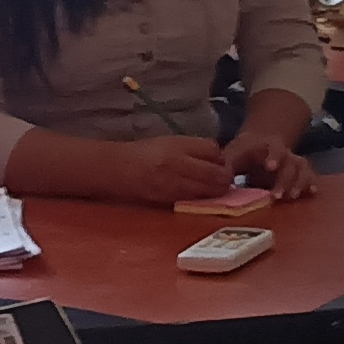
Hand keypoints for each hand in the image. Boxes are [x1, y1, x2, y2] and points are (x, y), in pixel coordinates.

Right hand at [113, 135, 233, 203]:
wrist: (118, 169)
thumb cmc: (146, 153)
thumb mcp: (172, 142)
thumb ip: (197, 148)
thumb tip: (220, 160)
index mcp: (179, 146)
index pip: (213, 151)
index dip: (220, 158)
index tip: (219, 162)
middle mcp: (178, 165)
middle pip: (217, 174)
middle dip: (225, 178)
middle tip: (222, 179)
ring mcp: (174, 185)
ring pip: (209, 191)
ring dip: (216, 190)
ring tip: (210, 187)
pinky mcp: (169, 201)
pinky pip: (195, 201)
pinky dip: (202, 199)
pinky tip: (198, 195)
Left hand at [221, 125, 316, 199]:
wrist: (258, 145)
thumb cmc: (243, 153)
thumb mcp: (232, 154)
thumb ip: (226, 165)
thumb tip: (219, 179)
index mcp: (268, 146)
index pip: (274, 149)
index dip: (273, 157)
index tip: (270, 167)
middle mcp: (285, 154)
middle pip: (290, 163)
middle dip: (285, 179)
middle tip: (277, 195)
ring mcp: (294, 163)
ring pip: (302, 170)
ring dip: (299, 184)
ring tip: (291, 197)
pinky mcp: (299, 174)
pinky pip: (309, 177)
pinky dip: (311, 184)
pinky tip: (311, 192)